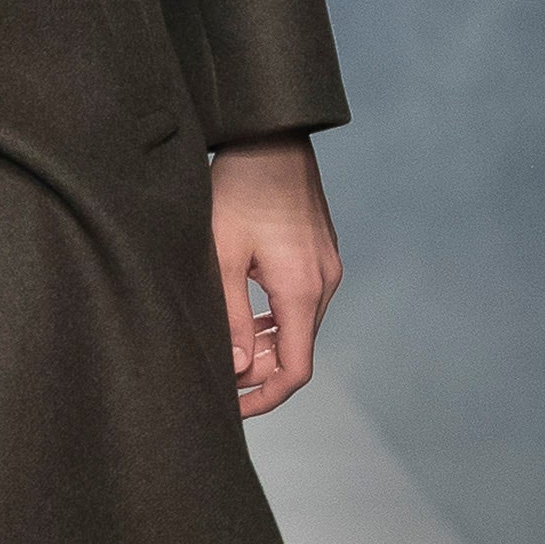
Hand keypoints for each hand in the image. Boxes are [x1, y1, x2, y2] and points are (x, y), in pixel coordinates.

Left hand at [208, 134, 340, 416]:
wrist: (269, 136)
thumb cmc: (238, 190)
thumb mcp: (221, 257)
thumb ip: (228, 318)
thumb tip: (236, 371)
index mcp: (301, 290)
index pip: (296, 369)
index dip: (265, 398)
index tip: (233, 407)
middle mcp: (324, 283)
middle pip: (298, 351)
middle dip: (260, 374)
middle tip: (217, 378)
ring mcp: (326, 268)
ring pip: (299, 328)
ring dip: (266, 346)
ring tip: (226, 350)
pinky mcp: (320, 255)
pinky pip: (301, 304)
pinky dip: (275, 321)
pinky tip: (246, 318)